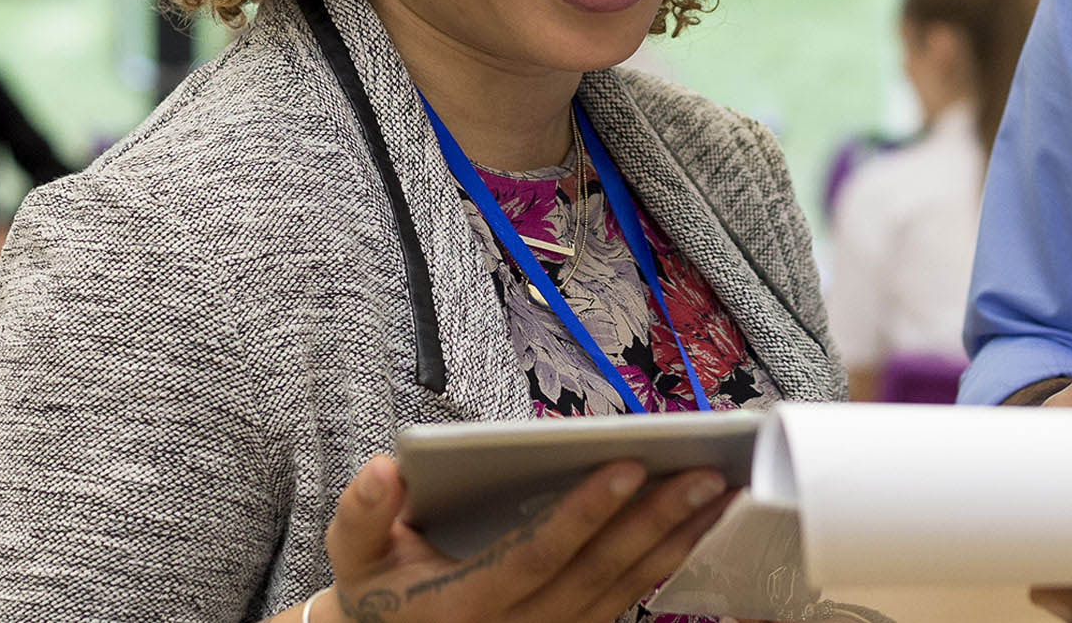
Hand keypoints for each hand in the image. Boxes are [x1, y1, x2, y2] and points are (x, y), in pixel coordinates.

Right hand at [314, 452, 733, 622]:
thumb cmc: (378, 586)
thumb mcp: (353, 552)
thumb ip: (363, 512)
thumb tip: (385, 470)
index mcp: (467, 605)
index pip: (538, 555)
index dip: (585, 513)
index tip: (628, 466)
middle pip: (598, 574)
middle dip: (655, 522)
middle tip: (705, 474)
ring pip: (622, 591)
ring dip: (674, 542)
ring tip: (718, 494)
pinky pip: (624, 603)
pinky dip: (663, 565)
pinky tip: (695, 528)